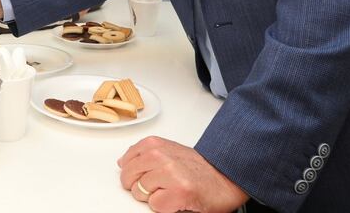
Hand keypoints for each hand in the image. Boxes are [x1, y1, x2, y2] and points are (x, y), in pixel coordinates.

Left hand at [118, 136, 247, 212]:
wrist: (226, 177)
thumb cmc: (199, 168)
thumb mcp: (168, 151)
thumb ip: (145, 154)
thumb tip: (123, 162)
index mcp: (156, 144)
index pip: (126, 161)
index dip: (133, 173)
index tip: (144, 175)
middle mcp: (161, 156)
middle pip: (128, 177)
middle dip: (139, 185)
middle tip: (159, 186)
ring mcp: (169, 173)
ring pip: (140, 191)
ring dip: (153, 196)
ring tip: (170, 191)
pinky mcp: (179, 192)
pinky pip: (155, 204)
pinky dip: (164, 206)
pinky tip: (176, 199)